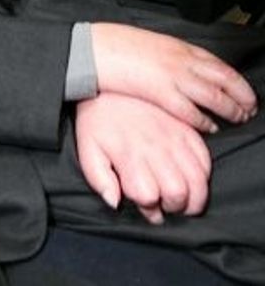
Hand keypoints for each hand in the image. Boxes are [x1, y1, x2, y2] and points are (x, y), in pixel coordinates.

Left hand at [75, 92, 211, 223]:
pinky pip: (205, 158)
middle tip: (167, 203)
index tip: (146, 205)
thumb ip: (99, 179)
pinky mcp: (185, 128)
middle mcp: (154, 148)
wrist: (110, 86)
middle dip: (175, 207)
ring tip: (184, 198)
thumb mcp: (88, 149)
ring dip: (194, 196)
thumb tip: (114, 202)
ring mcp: (173, 137)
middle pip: (179, 193)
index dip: (149, 209)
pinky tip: (191, 176)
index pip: (149, 197)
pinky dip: (203, 174)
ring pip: (198, 179)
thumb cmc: (98, 121)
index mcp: (129, 155)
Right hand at [91, 23, 256, 132]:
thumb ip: (171, 55)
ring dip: (231, 109)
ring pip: (214, 96)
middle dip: (241, 96)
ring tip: (239, 118)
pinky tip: (211, 127)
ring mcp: (173, 76)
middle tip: (250, 108)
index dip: (237, 80)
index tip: (246, 91)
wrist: (97, 48)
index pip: (219, 64)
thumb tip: (185, 65)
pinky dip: (204, 120)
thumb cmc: (119, 46)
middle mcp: (181, 60)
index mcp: (179, 47)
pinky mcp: (161, 93)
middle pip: (223, 79)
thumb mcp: (152, 44)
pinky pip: (190, 110)